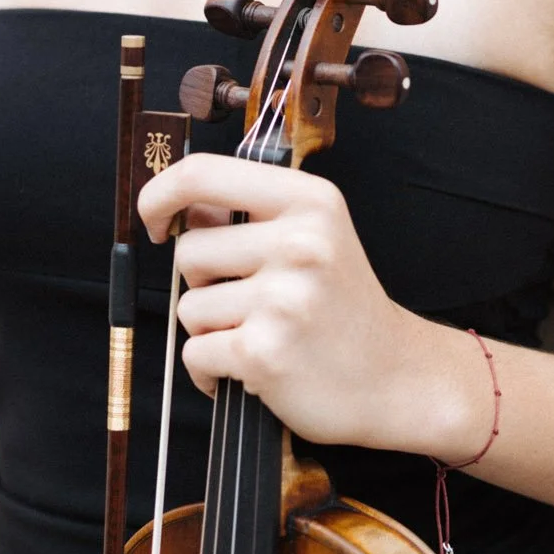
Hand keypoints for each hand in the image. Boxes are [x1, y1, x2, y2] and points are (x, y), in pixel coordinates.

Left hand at [137, 154, 478, 455]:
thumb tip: (179, 205)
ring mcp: (284, 298)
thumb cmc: (344, 308)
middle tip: (252, 302)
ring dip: (211, 331)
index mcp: (310, 201)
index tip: (156, 222)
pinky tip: (252, 370)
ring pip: (188, 307)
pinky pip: (196, 354)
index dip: (159, 195)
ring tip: (260, 336)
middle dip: (202, 282)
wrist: (398, 378)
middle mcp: (300, 242)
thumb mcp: (317, 236)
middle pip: (189, 250)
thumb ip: (253, 215)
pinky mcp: (266, 352)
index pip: (201, 175)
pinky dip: (211, 371)